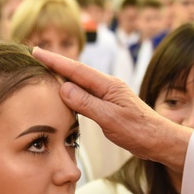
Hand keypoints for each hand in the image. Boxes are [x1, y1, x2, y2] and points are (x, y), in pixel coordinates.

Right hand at [32, 47, 192, 178]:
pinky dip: (72, 92)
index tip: (37, 52)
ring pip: (80, 83)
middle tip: (35, 56)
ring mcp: (108, 95)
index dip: (55, 61)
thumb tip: (64, 87)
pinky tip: (65, 94)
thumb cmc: (138, 131)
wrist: (158, 140)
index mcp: (108, 85)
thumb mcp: (110, 119)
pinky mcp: (109, 105)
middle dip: (56, 63)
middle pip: (77, 72)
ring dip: (63, 76)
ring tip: (45, 71)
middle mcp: (107, 86)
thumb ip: (86, 103)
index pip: (76, 70)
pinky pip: (85, 95)